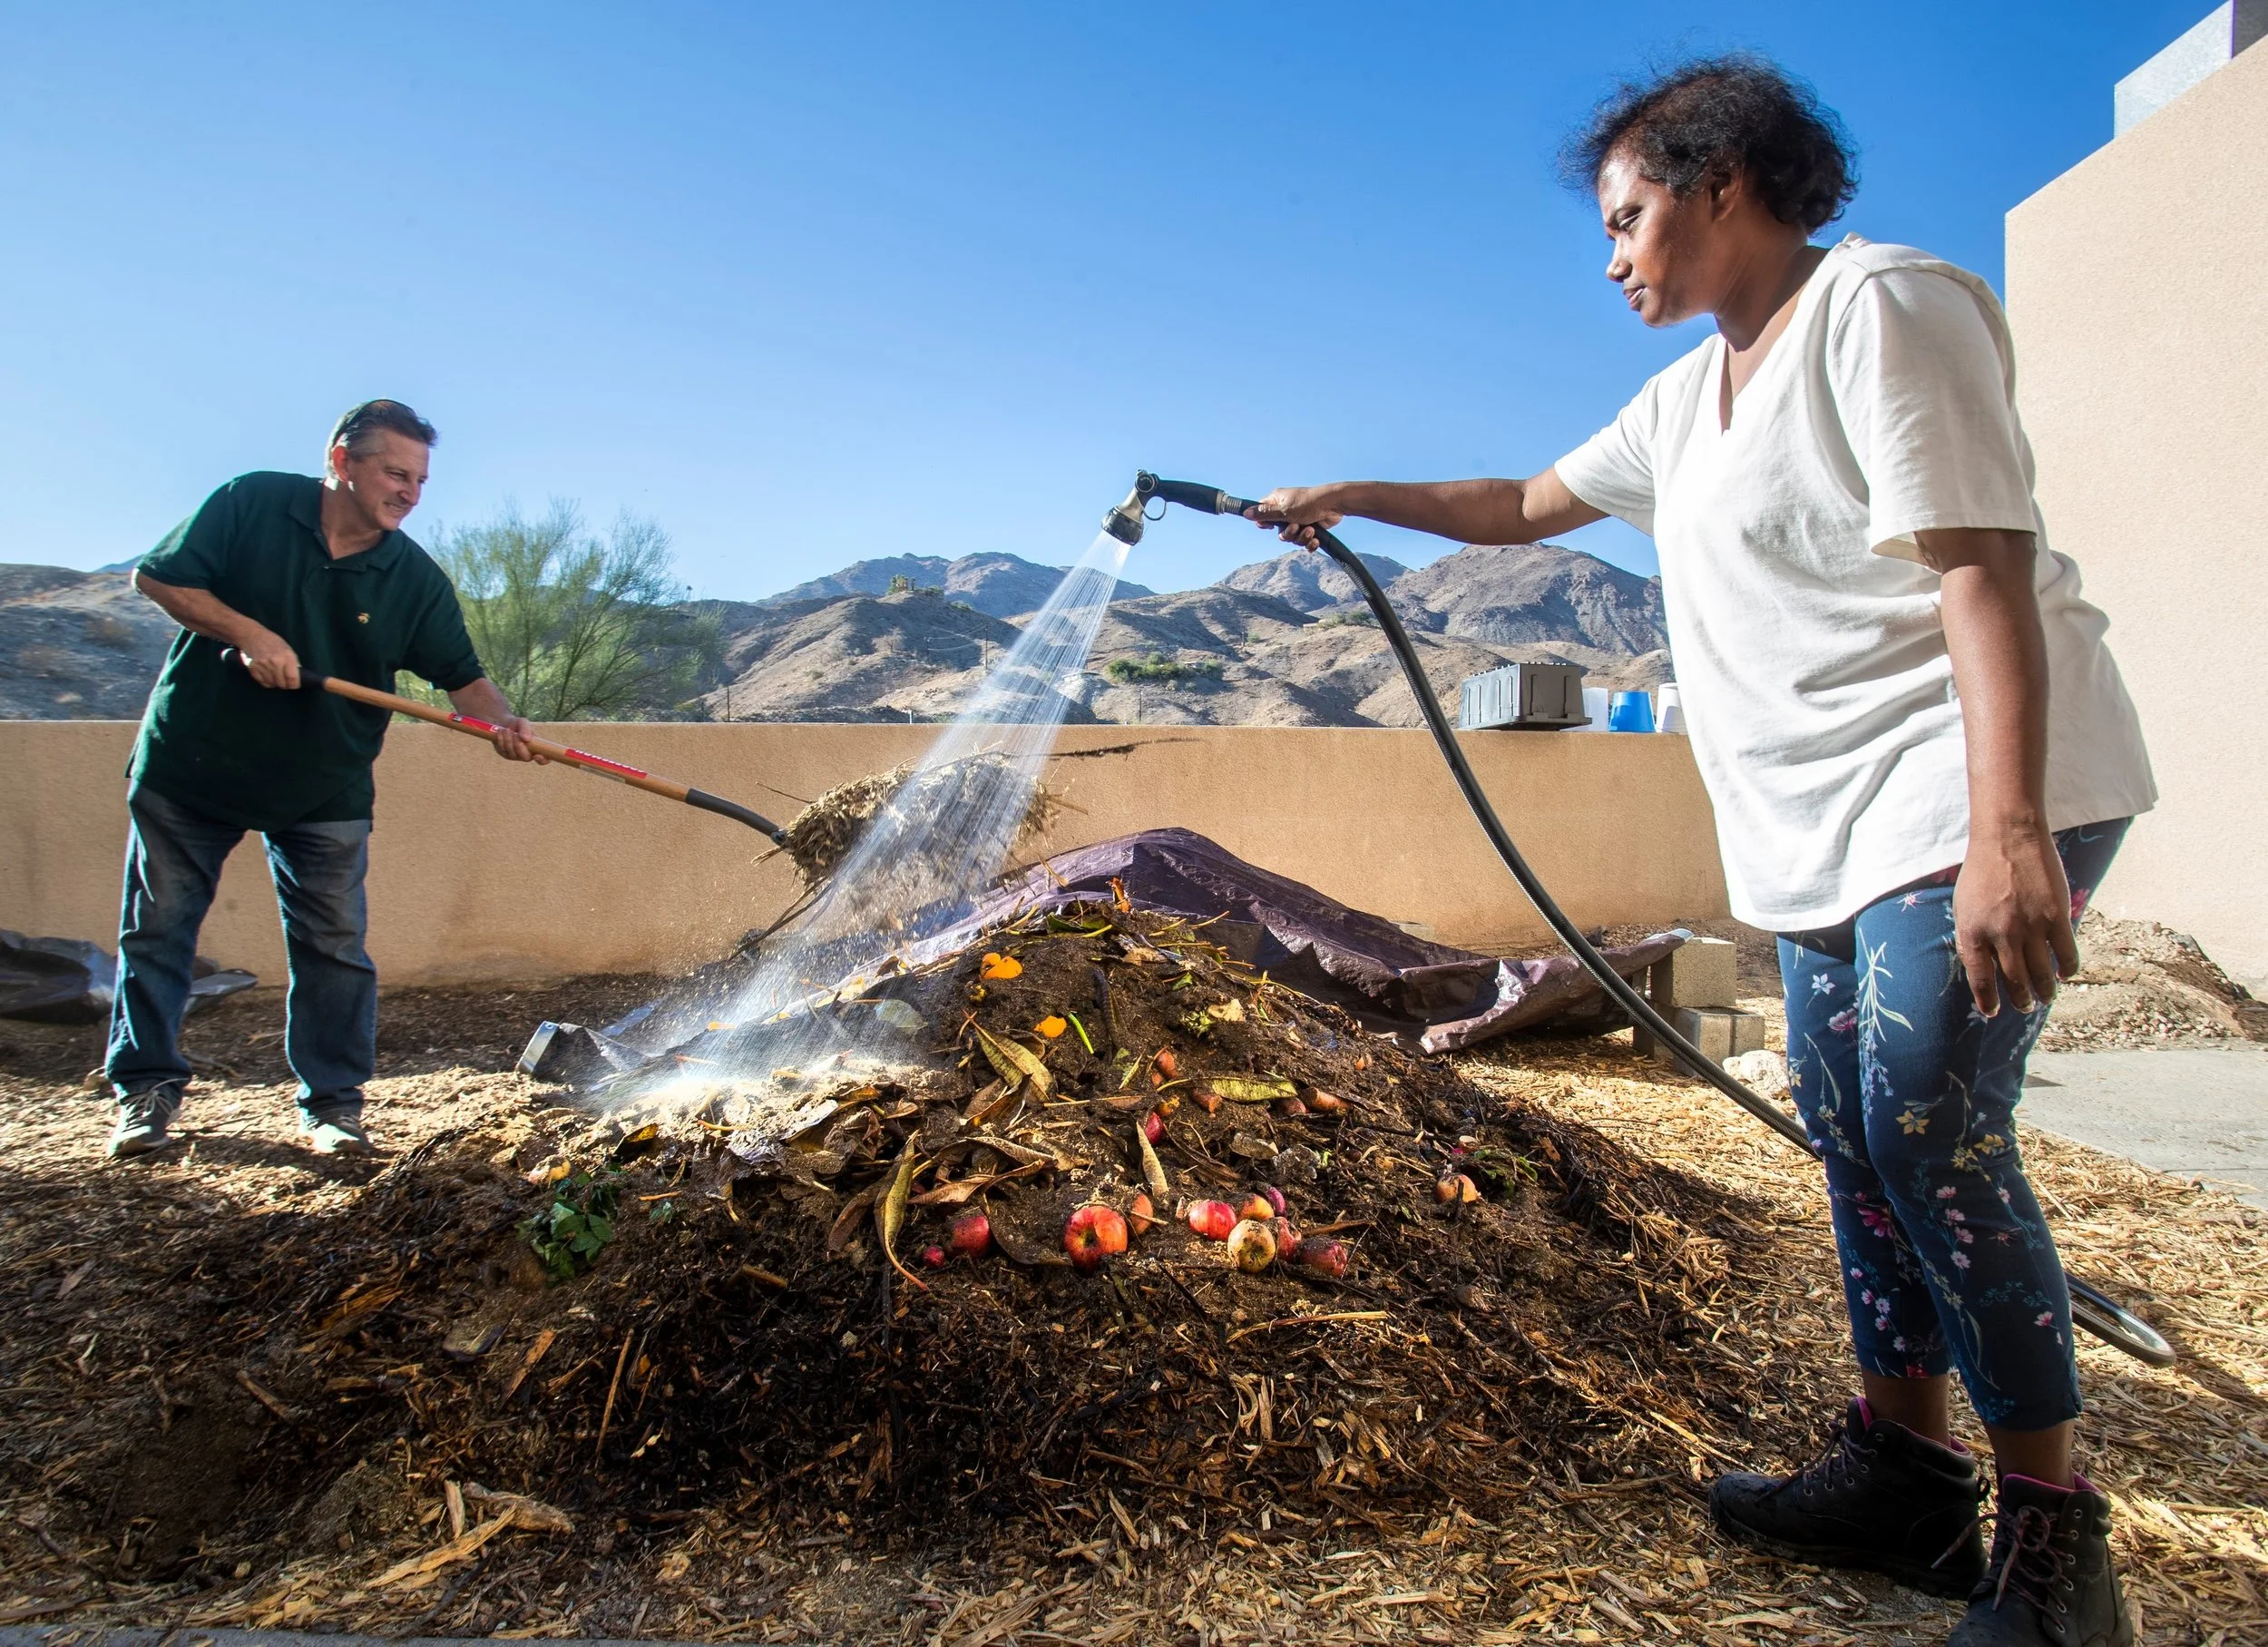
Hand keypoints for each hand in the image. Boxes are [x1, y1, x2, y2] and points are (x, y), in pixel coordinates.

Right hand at [238, 628, 301, 689]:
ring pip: (272, 684)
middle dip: (285, 684)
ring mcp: (263, 666)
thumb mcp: (287, 649)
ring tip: (275, 676)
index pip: (292, 678)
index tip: (295, 685)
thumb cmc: (272, 641)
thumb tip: (298, 676)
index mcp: (286, 657)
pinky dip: (266, 681)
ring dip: (275, 683)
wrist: (252, 635)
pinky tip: (267, 675)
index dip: (295, 685)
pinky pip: (262, 682)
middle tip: (284, 680)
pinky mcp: (253, 669)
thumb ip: (293, 662)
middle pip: (282, 684)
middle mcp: (275, 662)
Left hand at [490, 716, 548, 762]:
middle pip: (526, 758)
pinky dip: (501, 740)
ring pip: (512, 754)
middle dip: (519, 746)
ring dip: (509, 741)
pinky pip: (503, 750)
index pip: (544, 759)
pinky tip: (501, 732)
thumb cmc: (517, 724)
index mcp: (536, 748)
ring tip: (506, 730)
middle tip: (515, 734)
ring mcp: (515, 756)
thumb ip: (526, 729)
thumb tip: (526, 739)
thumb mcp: (522, 722)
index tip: (537, 755)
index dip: (543, 760)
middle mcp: (527, 754)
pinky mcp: (504, 754)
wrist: (503, 723)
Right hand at [1245, 486, 1345, 550]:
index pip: (1262, 513)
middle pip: (1278, 531)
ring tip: (1310, 530)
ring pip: (1292, 538)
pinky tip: (1315, 539)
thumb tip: (1245, 513)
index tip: (1271, 525)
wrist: (1334, 505)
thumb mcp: (1283, 510)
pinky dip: (1310, 542)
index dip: (1265, 523)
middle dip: (1288, 534)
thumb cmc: (1309, 503)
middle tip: (1295, 527)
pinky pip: (1304, 542)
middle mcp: (1286, 510)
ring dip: (1301, 537)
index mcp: (1277, 501)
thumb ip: (1264, 514)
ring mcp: (1299, 519)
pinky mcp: (1310, 528)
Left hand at [1954, 822, 2079, 1016]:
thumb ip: (1971, 937)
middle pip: (2014, 981)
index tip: (1993, 1012)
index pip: (1980, 980)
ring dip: (2045, 990)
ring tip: (2046, 997)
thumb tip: (1982, 968)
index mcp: (1972, 933)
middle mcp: (2001, 935)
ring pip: (2041, 972)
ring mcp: (2030, 927)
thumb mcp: (1963, 907)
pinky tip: (2066, 974)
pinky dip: (2067, 969)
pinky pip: (2066, 953)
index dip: (1988, 1000)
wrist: (2007, 838)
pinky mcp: (2056, 917)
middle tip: (2026, 1006)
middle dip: (2021, 999)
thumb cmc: (1982, 872)